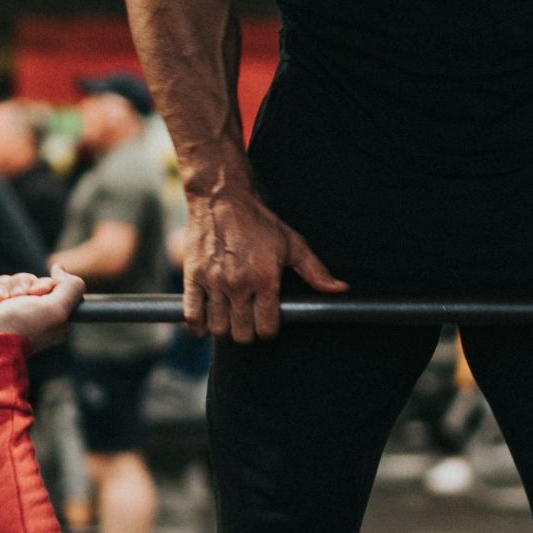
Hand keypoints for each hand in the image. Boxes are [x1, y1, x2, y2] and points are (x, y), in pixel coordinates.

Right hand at [0, 266, 85, 353]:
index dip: (41, 284)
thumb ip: (70, 287)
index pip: (49, 285)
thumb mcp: (55, 309)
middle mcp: (32, 314)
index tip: (35, 293)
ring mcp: (9, 311)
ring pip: (7, 282)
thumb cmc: (18, 327)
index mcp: (51, 317)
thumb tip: (60, 269)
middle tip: (14, 298)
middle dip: (19, 285)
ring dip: (1, 287)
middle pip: (28, 281)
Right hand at [184, 189, 345, 342]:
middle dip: (247, 333)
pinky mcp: (193, 277)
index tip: (267, 324)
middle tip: (248, 322)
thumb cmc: (259, 222)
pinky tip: (206, 324)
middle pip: (242, 334)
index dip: (269, 331)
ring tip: (230, 319)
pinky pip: (192, 316)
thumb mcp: (292, 244)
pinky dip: (198, 327)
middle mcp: (239, 284)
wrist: (222, 199)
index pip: (267, 328)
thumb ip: (316, 271)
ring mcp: (214, 282)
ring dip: (225, 330)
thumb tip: (340, 289)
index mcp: (265, 279)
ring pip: (219, 328)